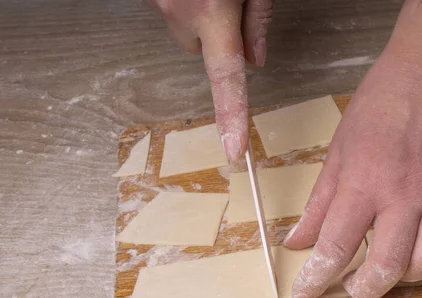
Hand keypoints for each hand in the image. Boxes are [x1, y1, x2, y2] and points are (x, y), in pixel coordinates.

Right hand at [146, 0, 273, 158]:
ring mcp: (154, 1)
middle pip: (199, 48)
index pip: (226, 78)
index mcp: (211, 10)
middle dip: (214, 33)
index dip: (231, 117)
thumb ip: (257, 18)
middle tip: (226, 1)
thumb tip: (254, 59)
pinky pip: (169, 8)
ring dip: (196, 11)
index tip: (235, 149)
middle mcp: (177, 11)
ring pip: (183, 27)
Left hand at [284, 53, 421, 297]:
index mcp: (363, 183)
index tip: (305, 294)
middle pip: (387, 266)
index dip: (316, 278)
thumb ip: (319, 204)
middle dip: (365, 290)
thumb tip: (296, 242)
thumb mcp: (336, 154)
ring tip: (389, 267)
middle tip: (353, 288)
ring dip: (405, 278)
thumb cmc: (376, 111)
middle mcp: (404, 194)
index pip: (335, 246)